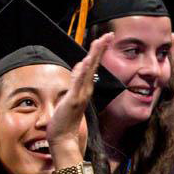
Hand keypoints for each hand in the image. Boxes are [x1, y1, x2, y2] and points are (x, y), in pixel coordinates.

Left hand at [47, 34, 112, 149]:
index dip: (99, 51)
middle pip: (94, 64)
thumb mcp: (70, 95)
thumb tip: (80, 66)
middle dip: (101, 48)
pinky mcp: (73, 101)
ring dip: (95, 56)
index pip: (93, 65)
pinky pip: (78, 84)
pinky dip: (82, 73)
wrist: (64, 138)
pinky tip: (85, 63)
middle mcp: (85, 89)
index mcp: (85, 87)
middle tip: (109, 35)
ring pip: (89, 71)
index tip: (105, 38)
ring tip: (100, 42)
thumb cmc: (66, 119)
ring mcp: (80, 95)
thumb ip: (76, 80)